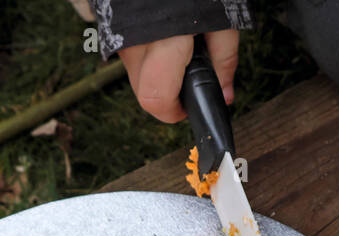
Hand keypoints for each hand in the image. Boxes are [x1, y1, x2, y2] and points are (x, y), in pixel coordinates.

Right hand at [118, 30, 238, 122]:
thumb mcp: (221, 19)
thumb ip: (224, 60)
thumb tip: (226, 97)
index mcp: (163, 42)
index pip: (156, 100)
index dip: (175, 112)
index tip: (189, 107)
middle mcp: (134, 43)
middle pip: (145, 96)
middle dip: (167, 97)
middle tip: (187, 78)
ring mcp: (119, 39)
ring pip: (136, 79)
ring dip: (156, 78)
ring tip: (176, 51)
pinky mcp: (112, 33)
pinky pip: (131, 60)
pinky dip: (147, 60)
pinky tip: (163, 42)